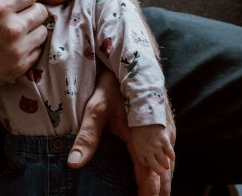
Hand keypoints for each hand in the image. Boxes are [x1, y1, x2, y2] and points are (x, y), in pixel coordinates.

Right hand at [0, 0, 46, 94]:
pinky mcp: (18, 68)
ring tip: (14, 32)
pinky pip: (37, 52)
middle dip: (30, 10)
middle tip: (14, 15)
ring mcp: (17, 51)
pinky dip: (29, 48)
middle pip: (41, 11)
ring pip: (42, 32)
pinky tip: (12, 47)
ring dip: (32, 29)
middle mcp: (12, 29)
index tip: (13, 0)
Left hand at [68, 69, 175, 195]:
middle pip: (164, 177)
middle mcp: (162, 138)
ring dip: (161, 184)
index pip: (150, 178)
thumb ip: (87, 138)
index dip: (148, 195)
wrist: (131, 59)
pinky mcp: (165, 127)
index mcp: (146, 138)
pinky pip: (168, 156)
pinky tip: (156, 178)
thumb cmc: (113, 84)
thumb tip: (73, 163)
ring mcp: (167, 132)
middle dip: (157, 193)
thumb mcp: (96, 109)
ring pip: (168, 167)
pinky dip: (163, 171)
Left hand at [130, 125, 175, 175]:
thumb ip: (140, 145)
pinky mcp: (164, 140)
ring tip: (167, 166)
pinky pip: (169, 151)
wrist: (144, 114)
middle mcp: (148, 151)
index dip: (149, 165)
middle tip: (162, 172)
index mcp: (139, 150)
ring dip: (166, 164)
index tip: (152, 165)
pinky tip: (172, 157)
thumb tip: (144, 150)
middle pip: (155, 166)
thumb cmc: (138, 124)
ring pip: (163, 161)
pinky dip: (171, 155)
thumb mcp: (135, 137)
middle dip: (159, 170)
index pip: (145, 163)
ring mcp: (156, 146)